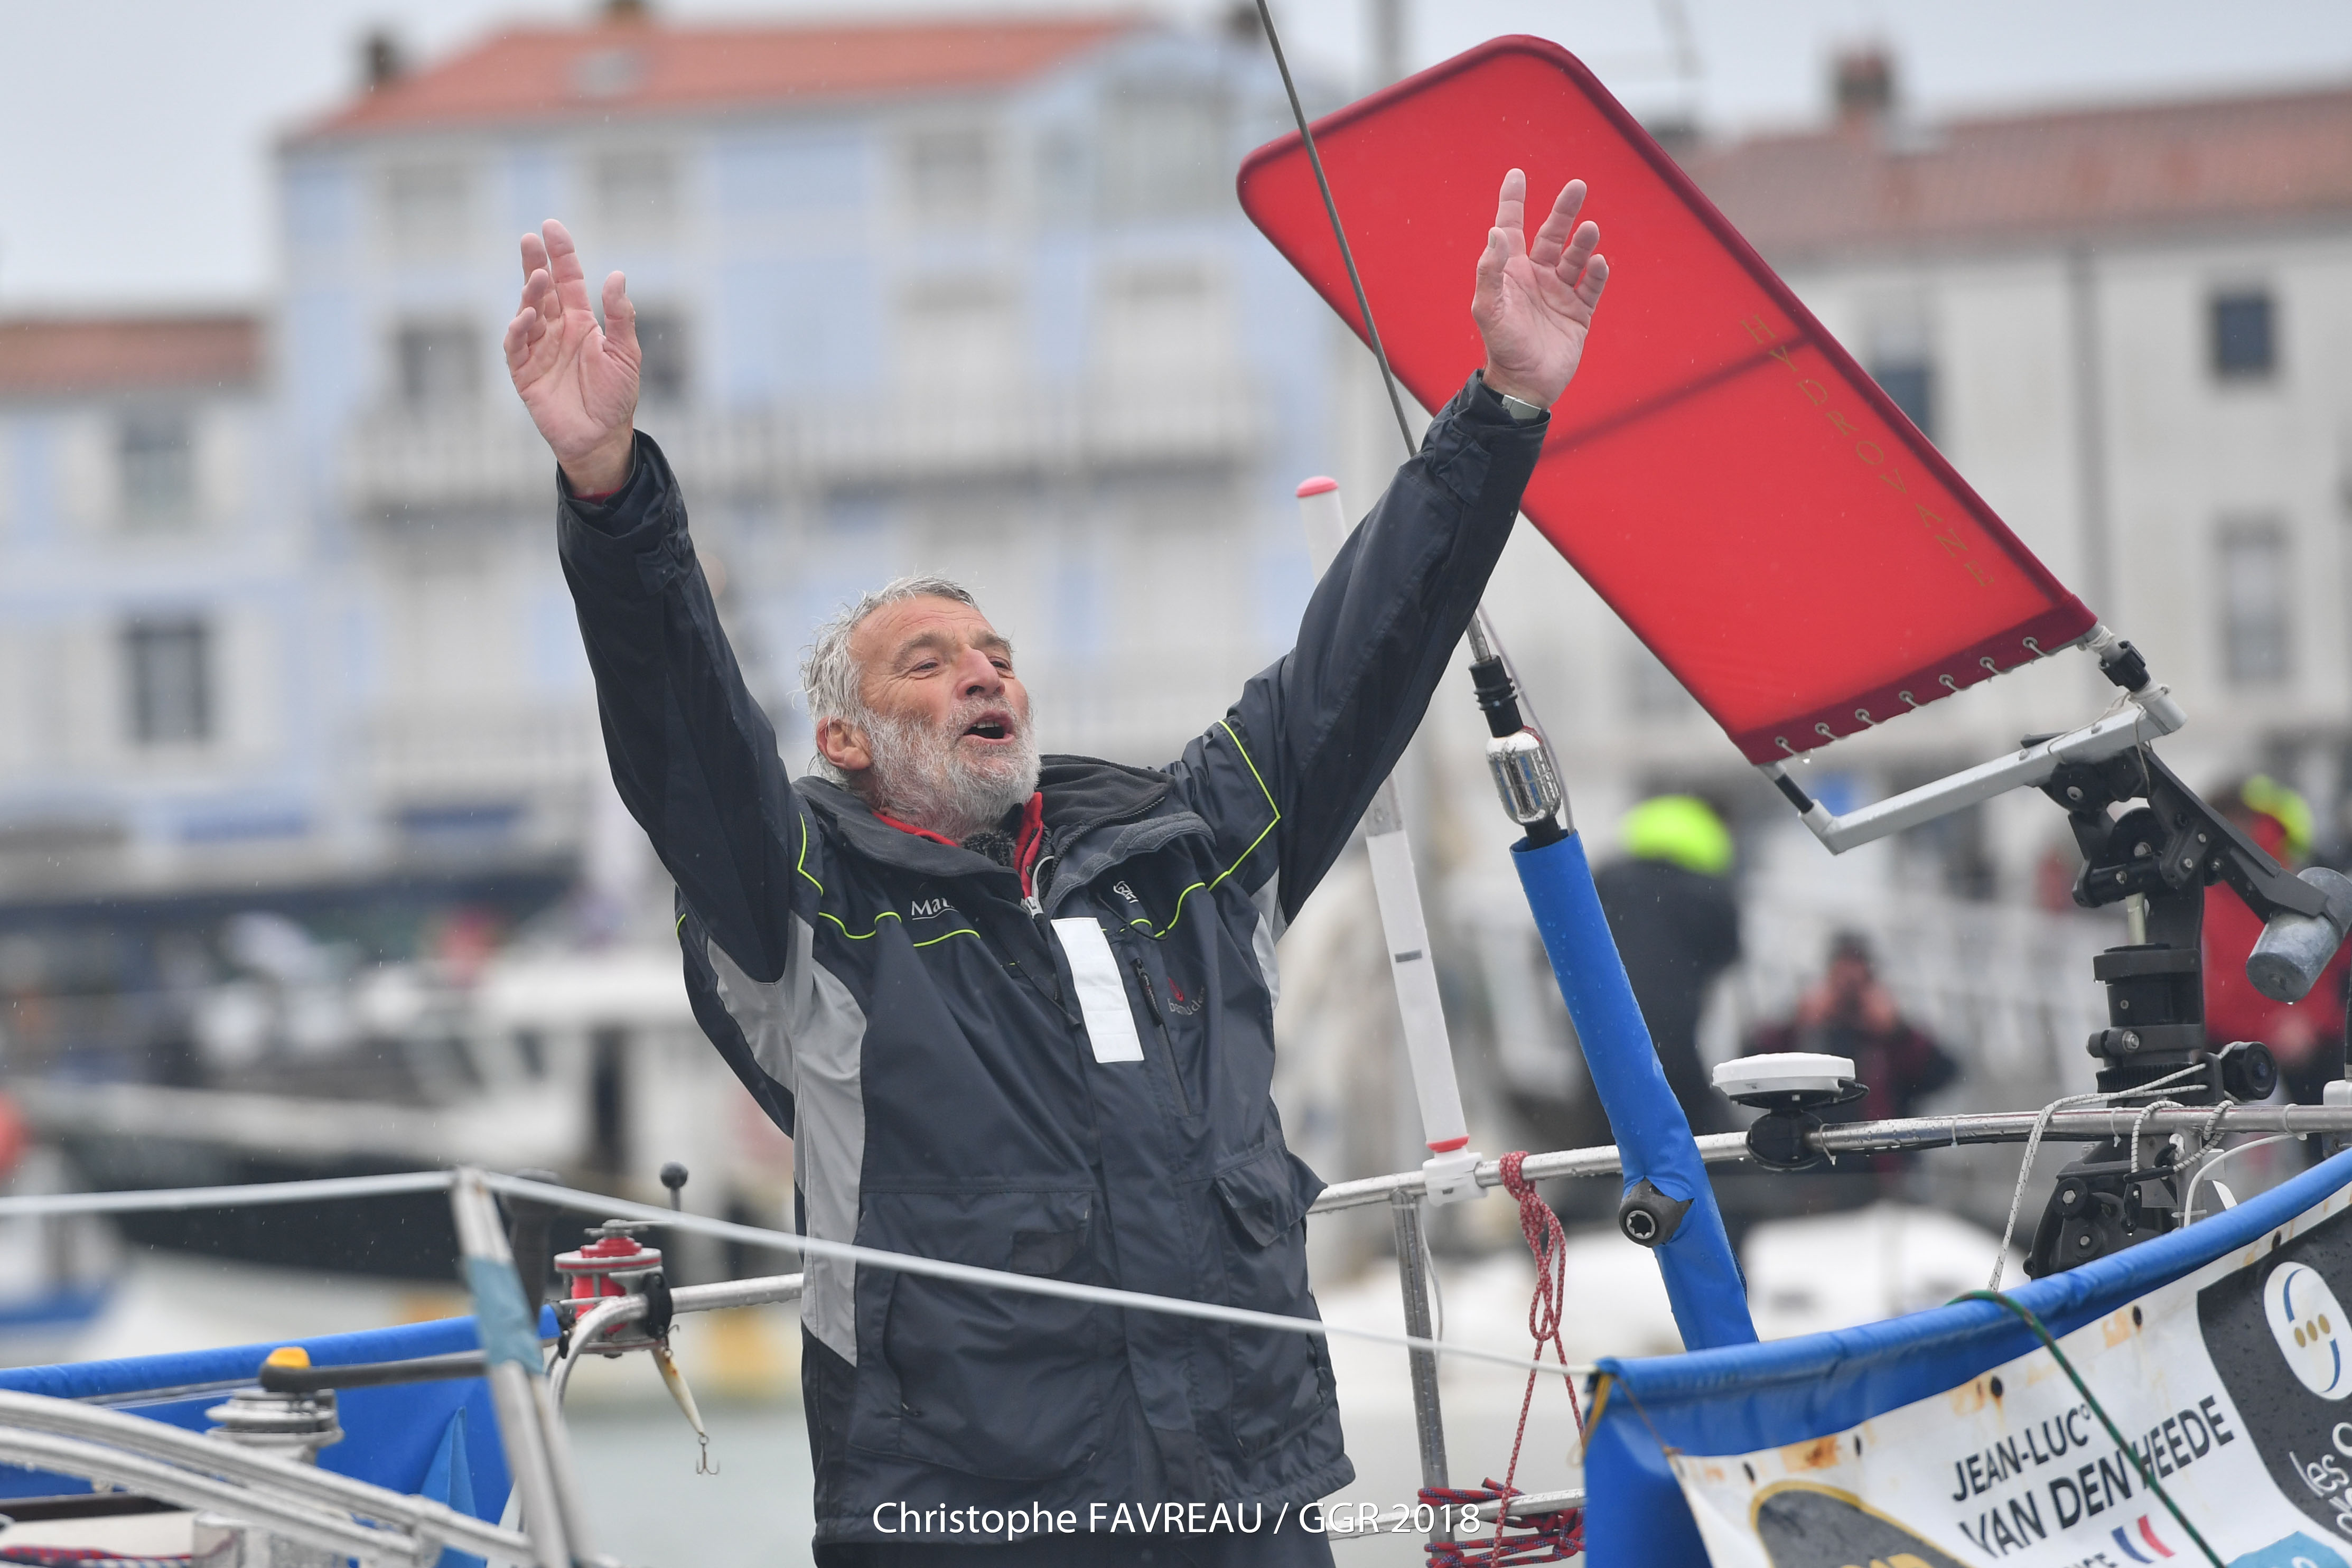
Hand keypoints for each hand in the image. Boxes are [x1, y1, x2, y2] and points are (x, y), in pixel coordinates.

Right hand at [503, 219, 639, 492]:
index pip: (568, 280)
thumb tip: (617, 275)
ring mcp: (538, 350)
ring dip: (530, 293)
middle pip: (542, 290)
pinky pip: (516, 346)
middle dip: (535, 263)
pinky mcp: (524, 372)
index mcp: (581, 323)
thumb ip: (621, 317)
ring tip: (538, 277)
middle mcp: (556, 331)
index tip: (551, 227)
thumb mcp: (627, 354)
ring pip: (527, 312)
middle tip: (530, 239)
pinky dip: (518, 330)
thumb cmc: (616, 397)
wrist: (602, 439)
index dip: (560, 254)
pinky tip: (525, 316)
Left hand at [1470, 171, 1607, 408]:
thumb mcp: (1488, 308)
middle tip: (1577, 186)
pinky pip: (1591, 288)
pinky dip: (1596, 274)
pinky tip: (1598, 263)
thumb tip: (1496, 232)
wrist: (1524, 385)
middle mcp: (1536, 278)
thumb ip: (1491, 270)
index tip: (1517, 174)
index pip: (1511, 228)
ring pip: (1575, 258)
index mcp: (1511, 273)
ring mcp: (1558, 295)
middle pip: (1552, 236)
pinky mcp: (1578, 313)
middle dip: (1563, 211)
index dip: (1513, 201)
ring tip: (1590, 228)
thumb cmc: (1501, 346)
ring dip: (1583, 242)